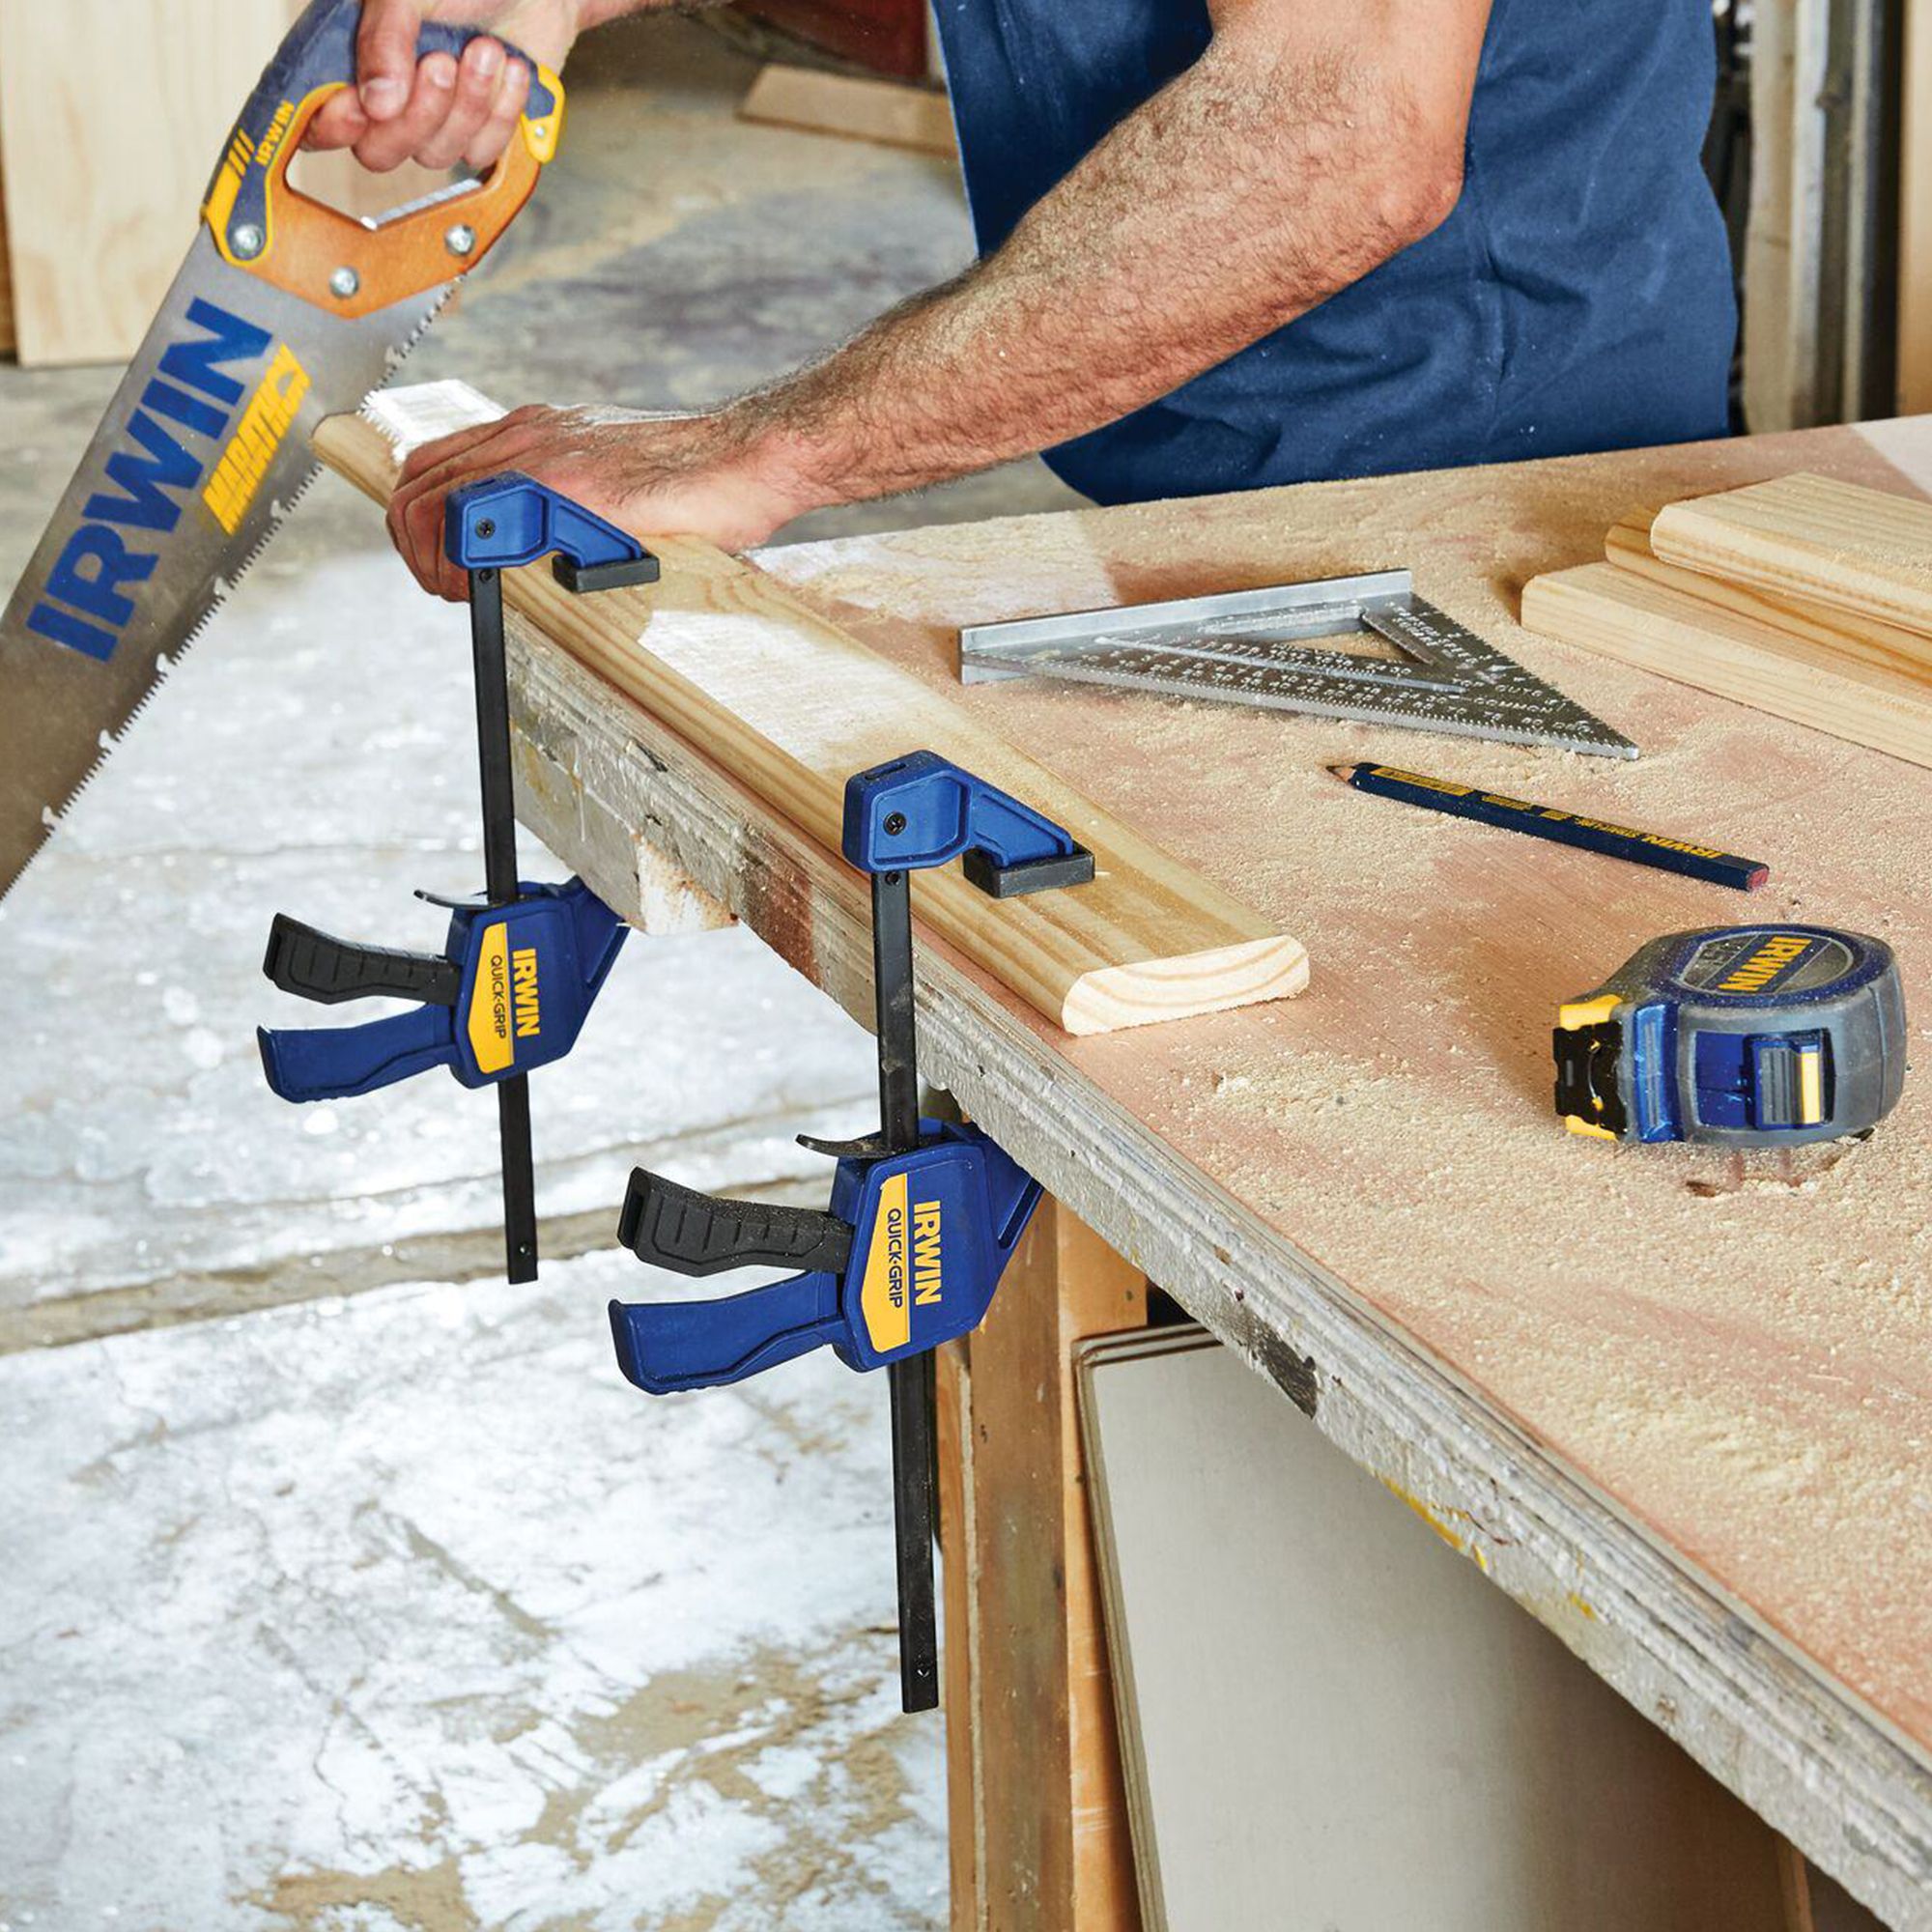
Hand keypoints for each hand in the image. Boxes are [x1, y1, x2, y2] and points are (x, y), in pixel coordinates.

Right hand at [305, 1, 582, 173]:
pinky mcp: (481, 131)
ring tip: (487, 48)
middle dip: (418, 113)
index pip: (322, 119)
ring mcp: (436, 119)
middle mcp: (389, 97)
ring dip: (468, 103)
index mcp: (353, 57)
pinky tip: (511, 68)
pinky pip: (482, 153)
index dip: (332, 126)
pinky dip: (502, 112)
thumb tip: (378, 106)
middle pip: (380, 152)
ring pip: (436, 154)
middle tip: (441, 61)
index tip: (357, 107)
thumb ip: (384, 41)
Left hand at [386, 404, 819, 597]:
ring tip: (458, 592)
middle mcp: (528, 433)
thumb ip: (578, 509)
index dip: (421, 522)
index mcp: (538, 432)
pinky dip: (460, 558)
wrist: (750, 459)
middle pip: (416, 482)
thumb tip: (560, 556)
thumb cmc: (704, 482)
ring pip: (430, 497)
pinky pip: (476, 517)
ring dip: (428, 555)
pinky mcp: (564, 484)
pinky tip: (482, 586)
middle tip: (444, 588)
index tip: (444, 566)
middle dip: (412, 545)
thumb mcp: (619, 490)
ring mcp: (541, 455)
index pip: (437, 467)